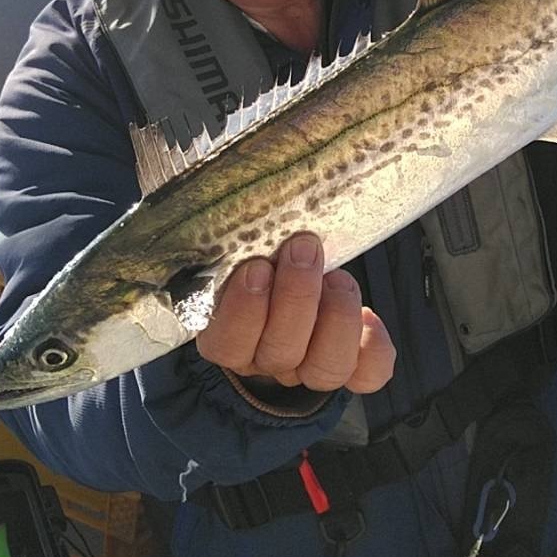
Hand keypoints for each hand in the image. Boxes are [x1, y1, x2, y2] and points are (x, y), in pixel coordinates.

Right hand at [197, 232, 395, 394]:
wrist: (290, 268)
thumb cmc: (258, 251)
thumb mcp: (235, 244)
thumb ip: (231, 236)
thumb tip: (182, 181)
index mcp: (228, 335)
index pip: (226, 345)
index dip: (243, 311)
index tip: (256, 267)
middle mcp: (267, 358)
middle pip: (280, 354)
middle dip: (296, 298)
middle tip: (302, 250)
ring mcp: (309, 367)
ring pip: (324, 369)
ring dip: (335, 317)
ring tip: (336, 276)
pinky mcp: (351, 364)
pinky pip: (368, 375)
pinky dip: (374, 348)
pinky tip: (370, 316)